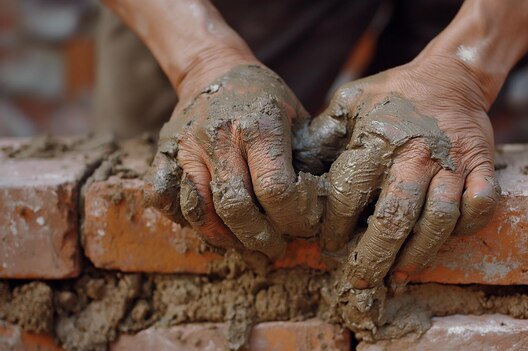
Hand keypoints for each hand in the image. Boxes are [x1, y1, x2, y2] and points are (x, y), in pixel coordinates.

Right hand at [144, 62, 323, 258]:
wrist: (214, 67)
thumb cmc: (264, 98)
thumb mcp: (298, 115)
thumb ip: (310, 155)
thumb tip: (328, 202)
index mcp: (260, 125)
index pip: (275, 189)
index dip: (292, 219)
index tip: (302, 228)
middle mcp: (220, 136)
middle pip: (235, 207)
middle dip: (258, 238)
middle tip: (274, 248)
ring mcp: (188, 145)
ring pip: (198, 209)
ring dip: (223, 239)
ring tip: (243, 245)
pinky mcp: (165, 151)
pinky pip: (162, 196)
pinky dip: (181, 219)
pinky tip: (206, 223)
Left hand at [314, 57, 499, 288]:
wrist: (450, 75)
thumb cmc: (393, 93)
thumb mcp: (349, 102)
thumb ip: (324, 133)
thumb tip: (295, 164)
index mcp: (376, 140)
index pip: (348, 195)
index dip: (334, 226)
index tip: (328, 245)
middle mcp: (415, 154)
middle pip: (394, 218)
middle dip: (374, 257)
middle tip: (359, 282)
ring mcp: (453, 162)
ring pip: (438, 220)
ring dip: (419, 254)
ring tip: (399, 276)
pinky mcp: (482, 165)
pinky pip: (481, 205)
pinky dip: (468, 227)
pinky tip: (447, 240)